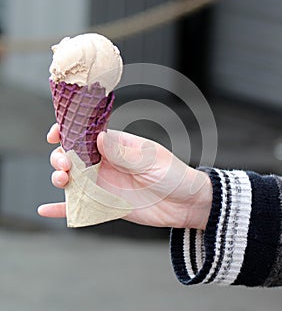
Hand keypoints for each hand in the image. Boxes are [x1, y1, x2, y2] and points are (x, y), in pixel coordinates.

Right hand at [38, 124, 211, 229]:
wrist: (185, 203)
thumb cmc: (173, 175)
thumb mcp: (150, 160)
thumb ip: (123, 153)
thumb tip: (98, 137)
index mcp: (117, 145)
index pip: (86, 133)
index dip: (68, 131)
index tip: (55, 134)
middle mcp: (106, 162)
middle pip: (73, 156)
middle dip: (61, 157)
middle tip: (64, 164)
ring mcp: (104, 183)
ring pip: (73, 178)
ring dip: (60, 178)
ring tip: (62, 180)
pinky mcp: (105, 204)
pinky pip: (81, 206)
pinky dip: (64, 208)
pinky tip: (47, 210)